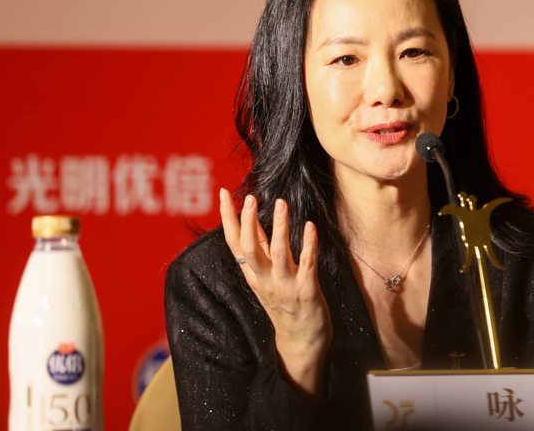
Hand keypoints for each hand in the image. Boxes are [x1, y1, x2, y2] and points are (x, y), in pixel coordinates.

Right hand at [220, 188, 331, 396]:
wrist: (301, 342)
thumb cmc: (284, 304)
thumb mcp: (265, 276)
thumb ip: (259, 249)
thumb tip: (250, 220)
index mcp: (252, 274)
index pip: (234, 243)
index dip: (227, 218)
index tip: (222, 193)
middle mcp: (264, 279)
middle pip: (249, 249)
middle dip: (247, 222)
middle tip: (249, 197)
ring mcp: (285, 286)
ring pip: (277, 254)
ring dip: (279, 228)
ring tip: (281, 203)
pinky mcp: (307, 291)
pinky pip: (307, 265)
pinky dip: (308, 245)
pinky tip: (310, 226)